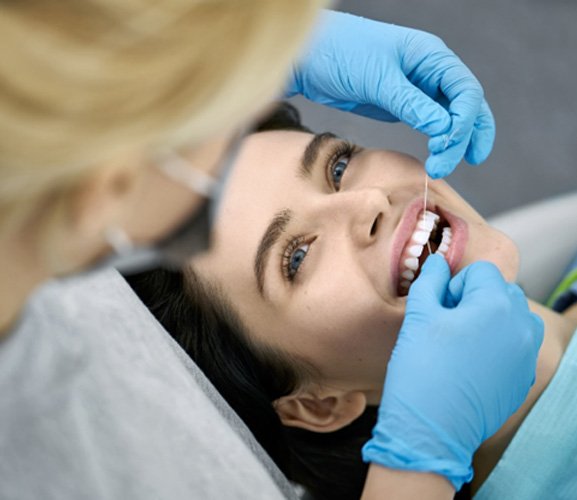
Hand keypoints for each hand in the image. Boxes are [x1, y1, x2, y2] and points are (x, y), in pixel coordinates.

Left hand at [286, 10, 494, 177]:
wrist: (310, 59)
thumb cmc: (341, 54)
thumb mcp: (377, 79)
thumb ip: (411, 104)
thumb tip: (444, 129)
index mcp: (431, 56)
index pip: (466, 91)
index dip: (463, 121)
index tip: (444, 145)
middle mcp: (430, 71)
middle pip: (465, 107)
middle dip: (462, 138)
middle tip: (443, 167)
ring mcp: (418, 89)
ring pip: (451, 118)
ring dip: (452, 143)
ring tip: (441, 168)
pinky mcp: (403, 105)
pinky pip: (431, 124)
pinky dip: (437, 140)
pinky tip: (436, 156)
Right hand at [362, 255, 543, 489]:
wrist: (431, 428)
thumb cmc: (422, 369)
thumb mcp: (418, 317)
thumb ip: (430, 282)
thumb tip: (438, 263)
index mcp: (496, 304)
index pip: (480, 272)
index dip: (454, 285)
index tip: (439, 308)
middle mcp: (521, 326)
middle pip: (501, 292)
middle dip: (475, 299)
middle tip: (447, 323)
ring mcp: (526, 355)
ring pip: (513, 318)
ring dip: (491, 319)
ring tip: (463, 341)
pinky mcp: (523, 379)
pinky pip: (516, 347)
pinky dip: (497, 345)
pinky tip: (470, 364)